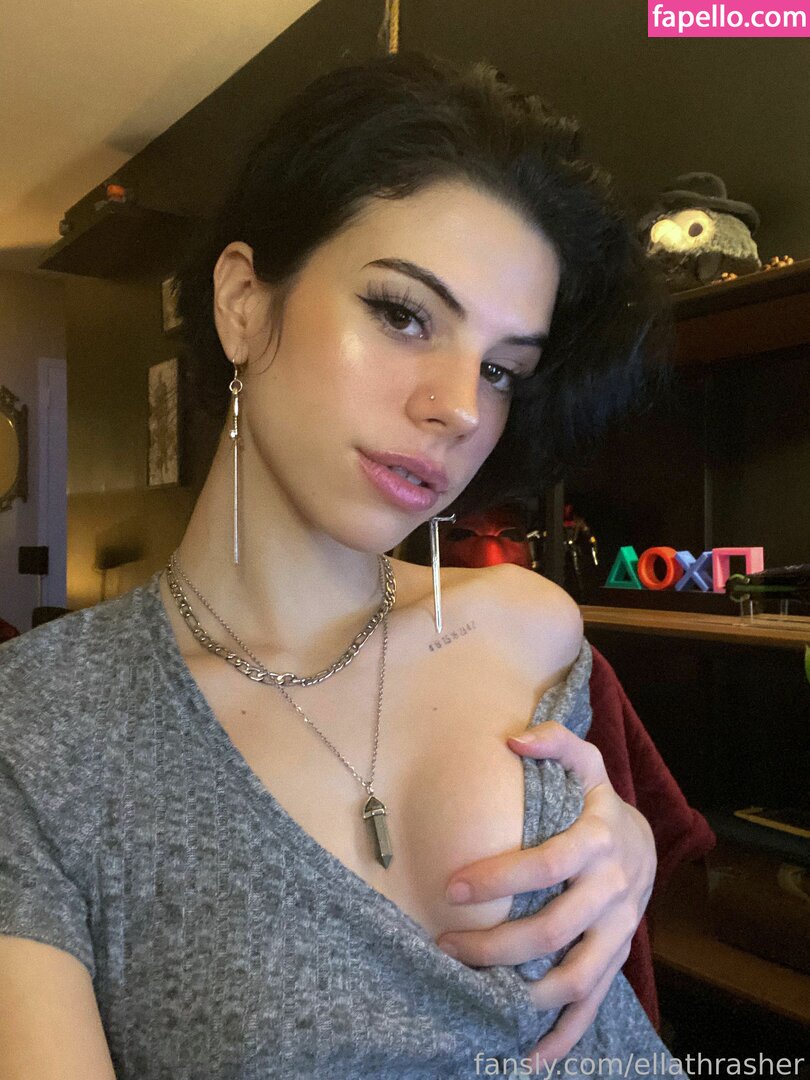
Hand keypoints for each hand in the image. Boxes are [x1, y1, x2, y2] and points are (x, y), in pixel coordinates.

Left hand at [436, 720, 655, 1070]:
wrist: (646, 843)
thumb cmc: (598, 803)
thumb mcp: (586, 764)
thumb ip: (555, 744)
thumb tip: (512, 740)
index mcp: (598, 842)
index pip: (545, 865)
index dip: (499, 878)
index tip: (452, 886)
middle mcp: (611, 891)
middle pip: (552, 930)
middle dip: (494, 943)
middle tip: (445, 943)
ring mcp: (617, 932)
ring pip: (573, 977)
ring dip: (521, 992)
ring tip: (471, 989)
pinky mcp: (615, 960)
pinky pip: (593, 1006)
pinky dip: (563, 1037)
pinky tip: (527, 1058)